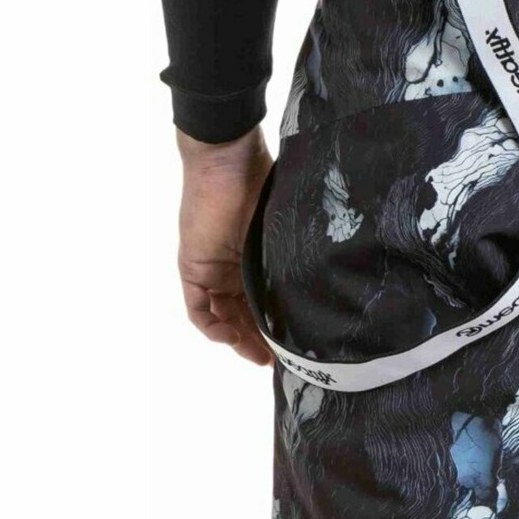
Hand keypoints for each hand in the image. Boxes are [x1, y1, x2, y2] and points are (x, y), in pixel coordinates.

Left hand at [176, 127, 273, 365]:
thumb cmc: (262, 182)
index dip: (276, 328)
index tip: (296, 347)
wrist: (229, 157)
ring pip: (221, 318)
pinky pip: (198, 310)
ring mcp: (210, 270)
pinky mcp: (193, 268)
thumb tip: (324, 283)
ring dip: (238, 340)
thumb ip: (292, 257)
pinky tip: (233, 338)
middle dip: (259, 342)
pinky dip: (213, 328)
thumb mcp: (282, 230)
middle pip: (242, 316)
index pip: (261, 302)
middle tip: (281, 361)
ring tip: (261, 356)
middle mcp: (231, 268)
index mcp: (252, 259)